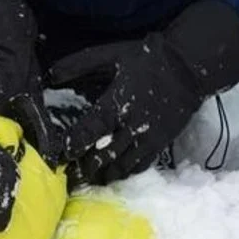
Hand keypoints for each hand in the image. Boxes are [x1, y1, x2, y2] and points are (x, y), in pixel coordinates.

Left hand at [49, 33, 203, 185]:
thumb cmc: (147, 60)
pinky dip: (123, 174)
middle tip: (69, 178)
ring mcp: (147, 138)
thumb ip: (79, 64)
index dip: (77, 144)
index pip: (93, 129)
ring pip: (122, 165)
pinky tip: (111, 178)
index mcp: (118, 103)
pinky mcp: (159, 144)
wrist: (188, 69)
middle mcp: (132, 126)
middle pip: (105, 154)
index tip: (63, 155)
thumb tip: (50, 74)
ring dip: (102, 175)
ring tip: (85, 183)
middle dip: (85, 168)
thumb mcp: (111, 55)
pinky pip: (139, 166)